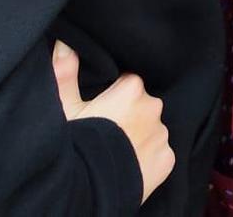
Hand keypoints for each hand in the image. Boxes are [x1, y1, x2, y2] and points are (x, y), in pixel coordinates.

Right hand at [54, 40, 174, 201]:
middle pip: (141, 105)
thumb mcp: (64, 108)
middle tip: (106, 131)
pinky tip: (129, 164)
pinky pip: (159, 153)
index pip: (127, 83)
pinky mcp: (168, 160)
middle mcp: (154, 106)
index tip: (100, 109)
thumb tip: (65, 43)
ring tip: (116, 151)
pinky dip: (147, 158)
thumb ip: (65, 72)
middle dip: (128, 115)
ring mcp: (162, 135)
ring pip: (152, 128)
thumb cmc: (75, 144)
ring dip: (139, 135)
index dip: (113, 96)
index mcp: (132, 88)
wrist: (88, 189)